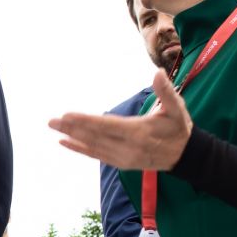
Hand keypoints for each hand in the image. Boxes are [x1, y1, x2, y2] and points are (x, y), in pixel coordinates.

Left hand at [48, 70, 192, 169]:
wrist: (185, 155)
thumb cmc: (178, 127)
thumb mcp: (177, 108)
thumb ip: (166, 92)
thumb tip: (158, 73)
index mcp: (139, 133)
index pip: (106, 126)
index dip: (86, 121)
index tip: (67, 115)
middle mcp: (128, 148)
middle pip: (95, 137)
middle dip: (72, 128)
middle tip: (51, 121)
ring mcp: (124, 158)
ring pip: (93, 147)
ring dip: (72, 137)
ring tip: (55, 128)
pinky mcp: (121, 163)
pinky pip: (97, 155)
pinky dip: (80, 149)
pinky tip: (65, 142)